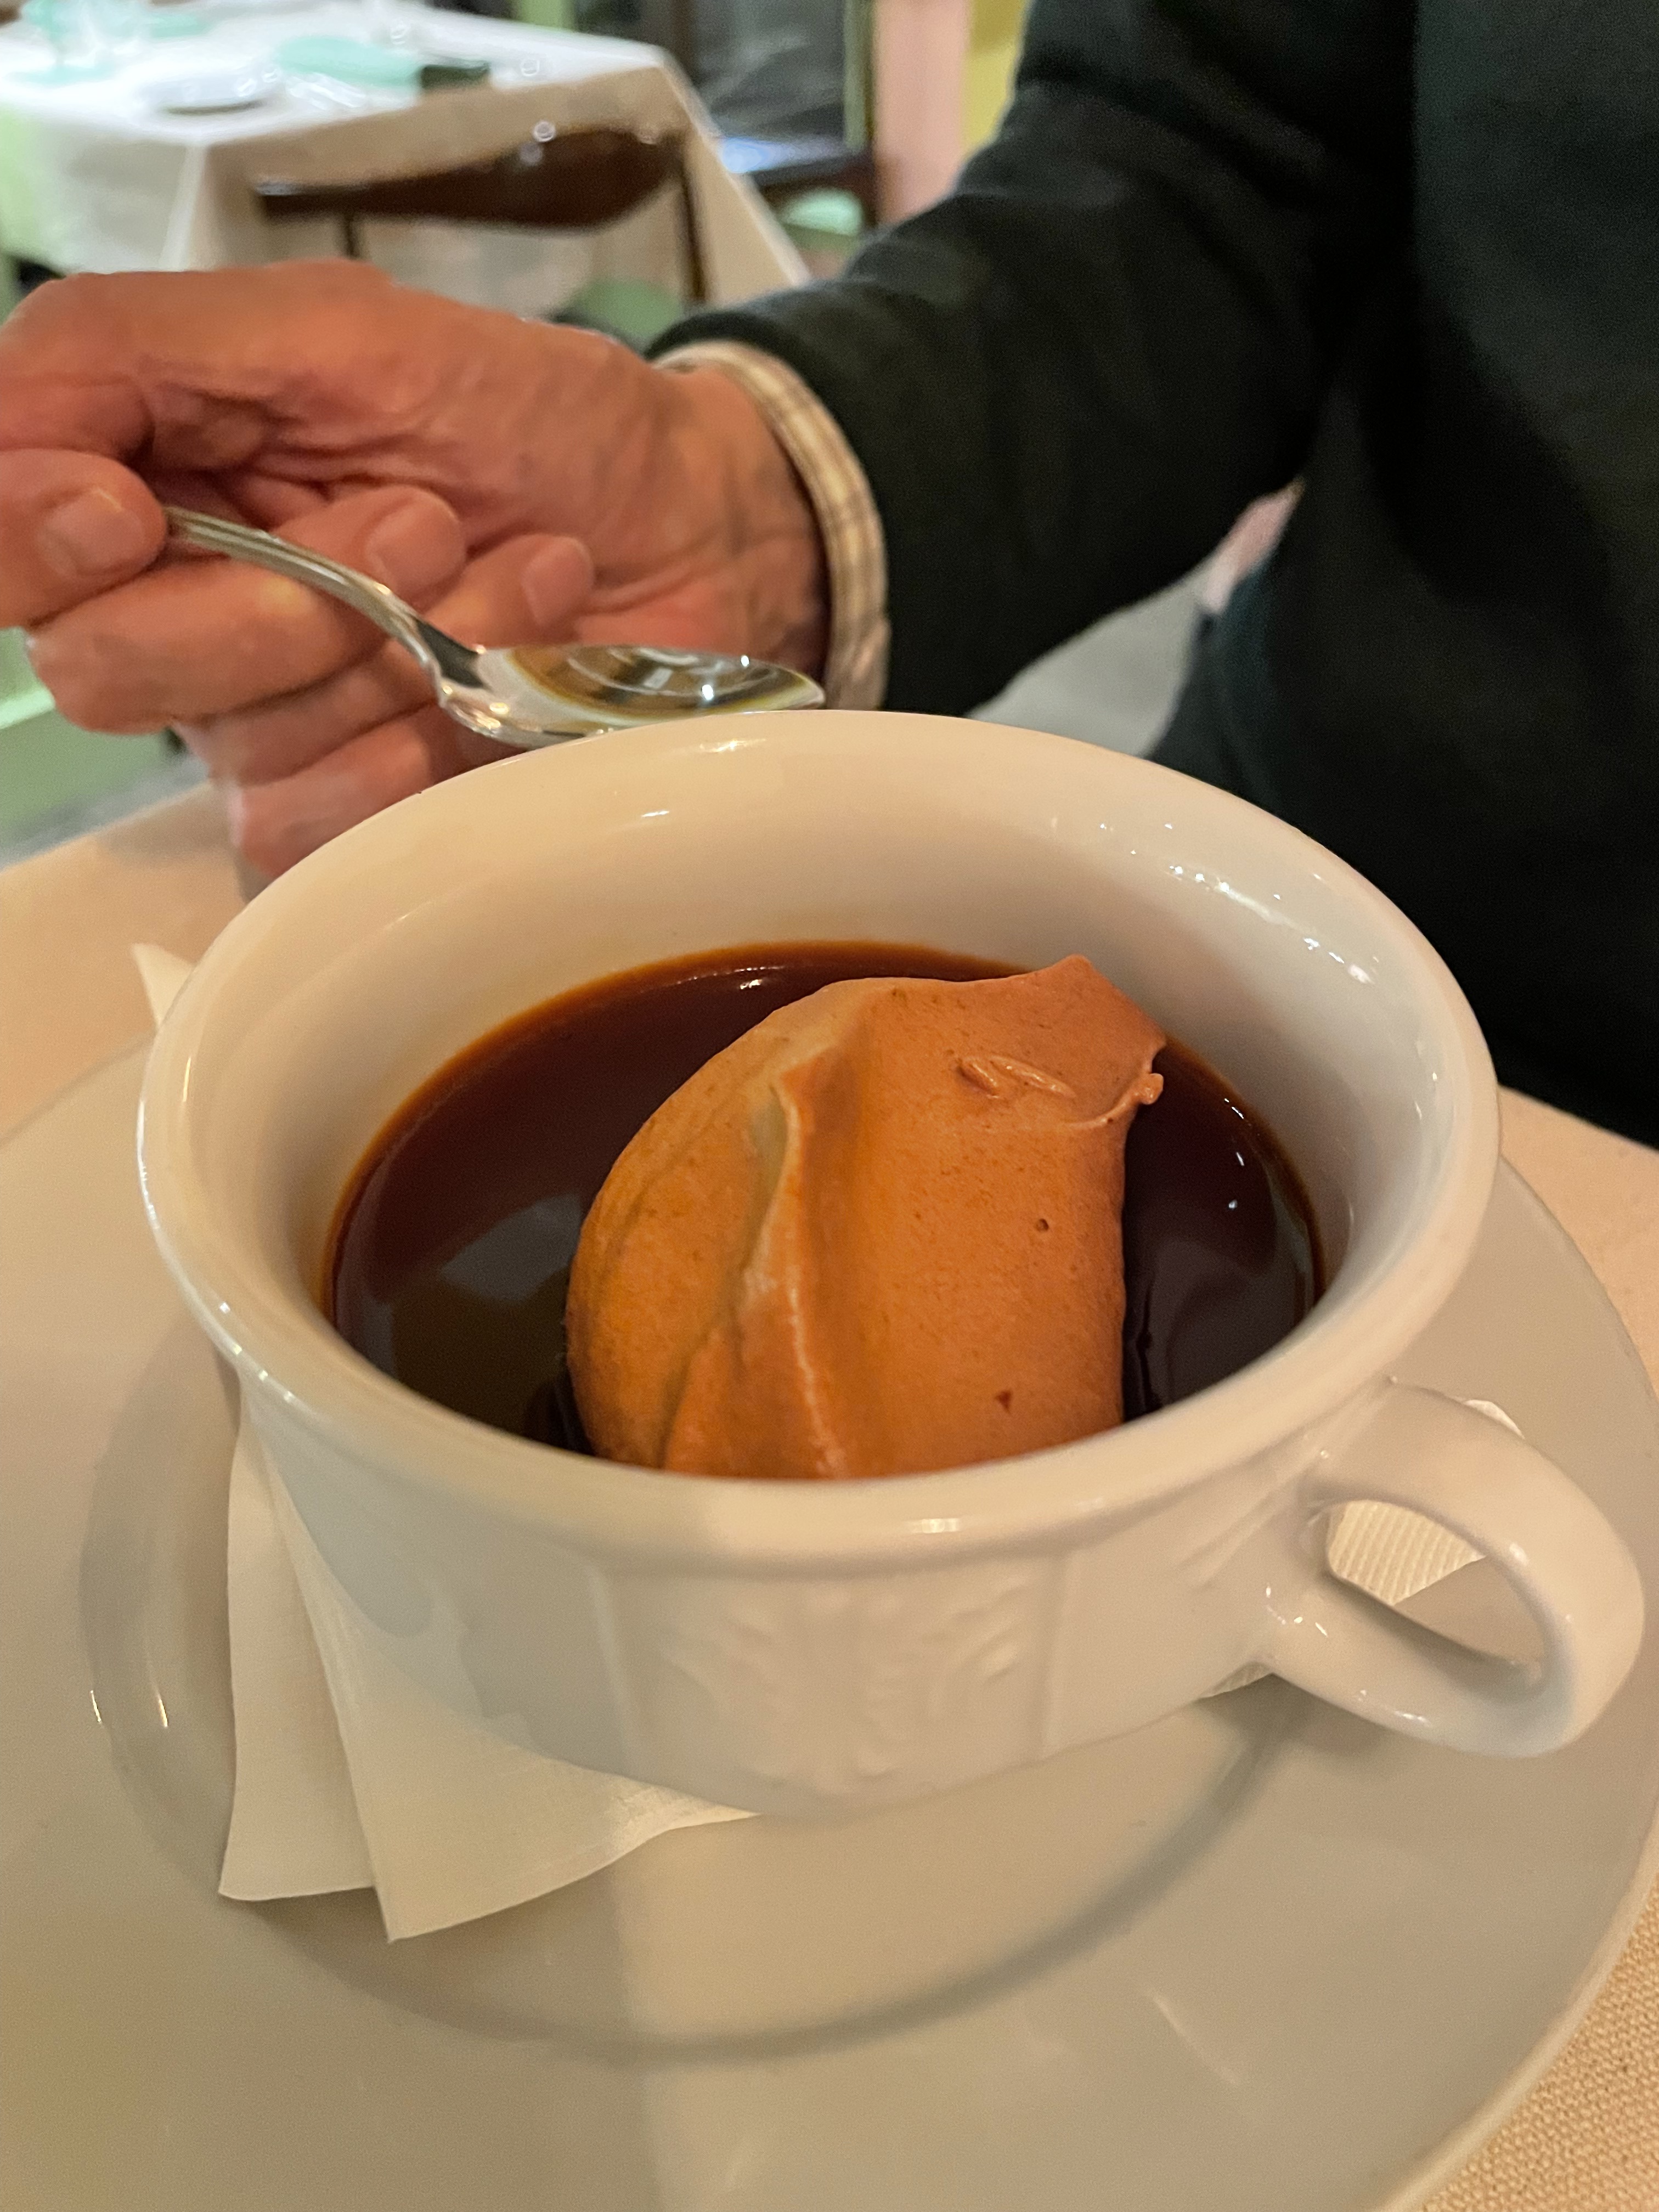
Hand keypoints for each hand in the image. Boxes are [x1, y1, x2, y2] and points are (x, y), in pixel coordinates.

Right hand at [0, 263, 826, 872]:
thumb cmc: (536, 420)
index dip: (31, 535)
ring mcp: (267, 722)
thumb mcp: (343, 331)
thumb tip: (13, 427)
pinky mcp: (351, 805)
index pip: (3, 539)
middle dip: (268, 604)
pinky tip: (508, 674)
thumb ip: (147, 350)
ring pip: (229, 747)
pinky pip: (316, 821)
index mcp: (152, 474)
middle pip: (97, 667)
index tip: (127, 511)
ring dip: (387, 651)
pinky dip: (423, 742)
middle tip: (419, 526)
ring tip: (504, 570)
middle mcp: (181, 608)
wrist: (692, 528)